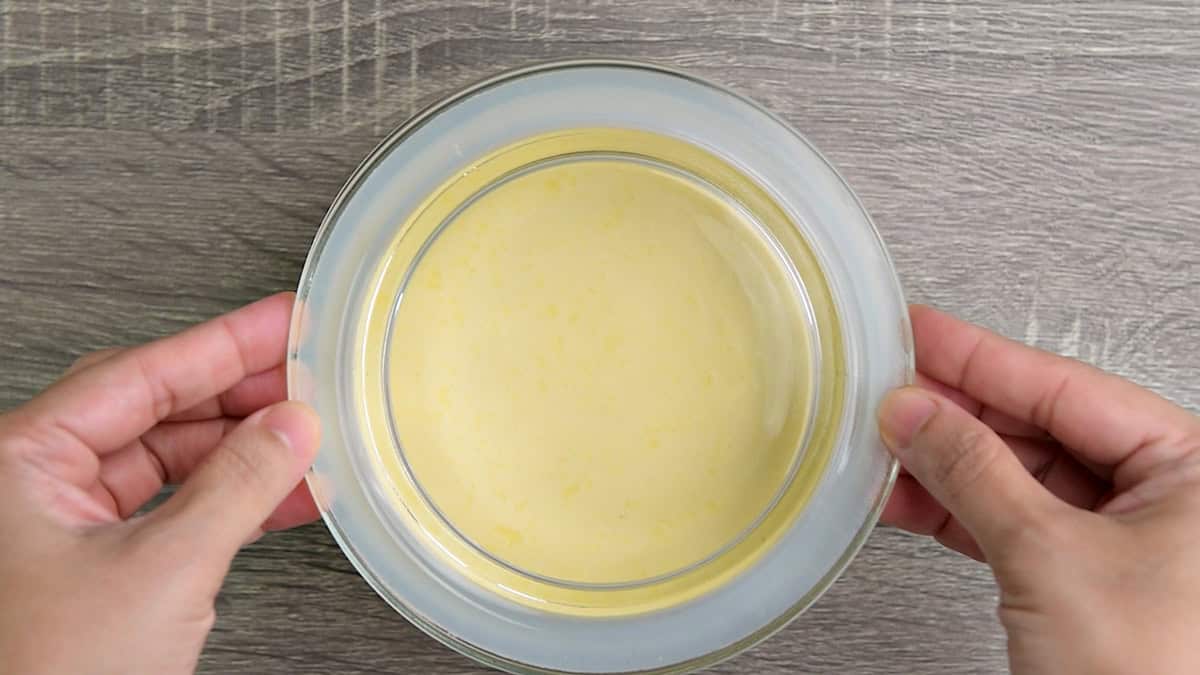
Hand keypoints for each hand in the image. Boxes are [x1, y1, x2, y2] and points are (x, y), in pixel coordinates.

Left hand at [0, 293, 320, 674]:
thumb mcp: (163, 569)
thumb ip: (238, 485)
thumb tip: (291, 425)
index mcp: (20, 461)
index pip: (141, 376)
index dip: (223, 344)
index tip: (281, 322)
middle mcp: (35, 485)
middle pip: (157, 411)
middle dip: (241, 397)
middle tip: (307, 372)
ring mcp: (68, 527)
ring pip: (173, 462)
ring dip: (247, 453)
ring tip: (311, 436)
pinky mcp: (101, 567)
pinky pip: (178, 510)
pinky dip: (235, 502)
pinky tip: (288, 492)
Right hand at [879, 305, 1199, 673]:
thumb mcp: (1051, 555)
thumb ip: (974, 471)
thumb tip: (915, 411)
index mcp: (1192, 470)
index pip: (1067, 388)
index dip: (982, 357)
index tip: (921, 332)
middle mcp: (1163, 497)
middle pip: (1038, 428)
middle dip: (954, 413)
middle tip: (887, 387)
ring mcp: (1120, 540)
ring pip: (1016, 477)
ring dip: (943, 464)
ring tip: (881, 442)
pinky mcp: (1079, 579)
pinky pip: (1007, 523)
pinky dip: (952, 511)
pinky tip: (903, 495)